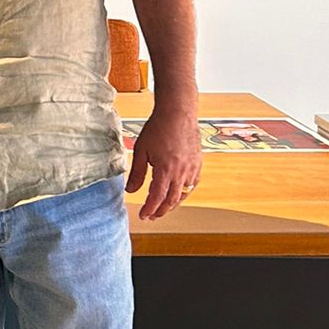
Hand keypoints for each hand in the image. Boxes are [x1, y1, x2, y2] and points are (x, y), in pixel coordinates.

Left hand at [126, 100, 202, 220]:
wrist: (178, 113)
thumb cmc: (158, 128)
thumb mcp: (141, 151)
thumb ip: (137, 173)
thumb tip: (130, 191)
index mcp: (165, 170)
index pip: (157, 198)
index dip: (149, 209)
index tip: (143, 216)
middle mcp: (181, 172)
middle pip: (172, 200)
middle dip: (161, 211)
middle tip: (152, 216)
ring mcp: (192, 168)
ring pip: (184, 194)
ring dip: (173, 203)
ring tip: (163, 208)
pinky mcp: (198, 163)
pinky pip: (192, 184)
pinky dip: (184, 192)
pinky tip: (178, 192)